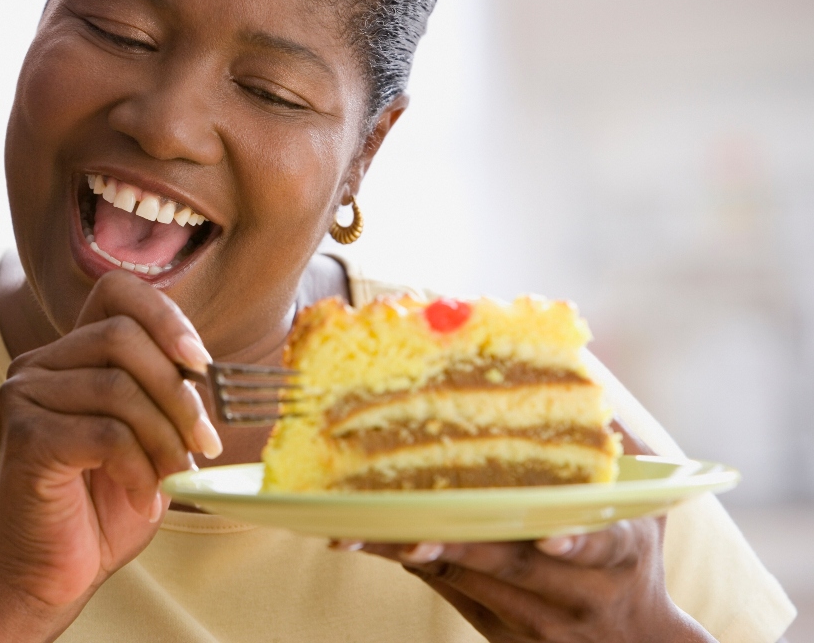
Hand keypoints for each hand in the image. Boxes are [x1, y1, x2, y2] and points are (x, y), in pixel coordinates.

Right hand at [0, 270, 221, 629]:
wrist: (50, 575)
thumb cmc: (104, 507)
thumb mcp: (149, 439)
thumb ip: (165, 393)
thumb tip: (207, 368)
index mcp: (70, 355)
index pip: (116, 292)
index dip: (164, 316)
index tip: (201, 362)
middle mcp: (38, 365)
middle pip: (122, 337)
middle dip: (177, 392)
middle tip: (206, 442)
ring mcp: (24, 397)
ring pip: (118, 388)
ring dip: (164, 437)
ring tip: (175, 476)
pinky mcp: (25, 437)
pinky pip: (104, 434)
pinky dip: (139, 467)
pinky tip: (143, 499)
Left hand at [335, 423, 713, 641]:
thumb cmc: (633, 561)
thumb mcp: (644, 511)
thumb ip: (622, 455)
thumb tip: (591, 387)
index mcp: (619, 555)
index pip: (602, 546)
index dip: (577, 543)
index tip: (549, 540)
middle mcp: (577, 593)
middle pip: (514, 568)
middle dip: (461, 548)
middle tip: (412, 534)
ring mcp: (536, 622)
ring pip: (467, 582)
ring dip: (411, 555)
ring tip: (359, 532)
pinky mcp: (499, 633)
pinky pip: (448, 592)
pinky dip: (409, 564)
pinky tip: (367, 540)